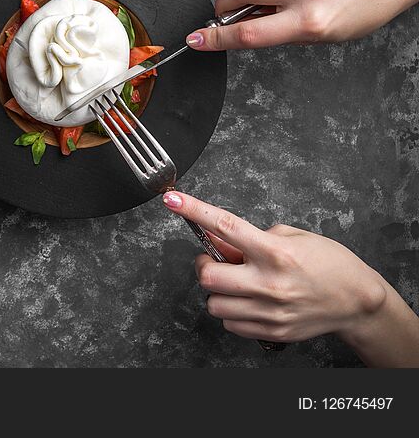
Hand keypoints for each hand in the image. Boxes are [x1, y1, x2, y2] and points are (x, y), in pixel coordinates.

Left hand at [162, 191, 418, 366]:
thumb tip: (218, 237)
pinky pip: (229, 323)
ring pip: (214, 304)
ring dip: (219, 292)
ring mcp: (269, 310)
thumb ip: (252, 237)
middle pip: (207, 276)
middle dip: (206, 267)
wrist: (357, 301)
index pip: (225, 226)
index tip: (173, 201)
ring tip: (239, 284)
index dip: (195, 211)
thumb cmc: (329, 264)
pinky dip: (232, 312)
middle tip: (218, 262)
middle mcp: (269, 282)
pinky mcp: (270, 330)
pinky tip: (249, 302)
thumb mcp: (293, 237)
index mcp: (275, 252)